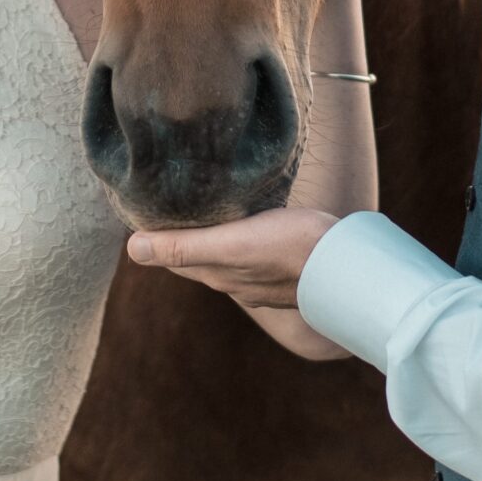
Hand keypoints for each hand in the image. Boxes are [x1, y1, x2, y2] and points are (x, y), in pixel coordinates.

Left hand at [127, 205, 337, 311]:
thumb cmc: (291, 249)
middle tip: (167, 199)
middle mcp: (235, 281)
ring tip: (203, 204)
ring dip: (211, 234)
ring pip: (225, 253)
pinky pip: (253, 250)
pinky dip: (240, 235)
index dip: (156, 235)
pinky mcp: (286, 267)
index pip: (172, 256)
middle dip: (180, 233)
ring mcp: (262, 277)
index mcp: (216, 275)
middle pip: (196, 256)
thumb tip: (133, 249)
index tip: (143, 209)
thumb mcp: (232, 245)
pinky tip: (247, 218)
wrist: (349, 265)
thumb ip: (185, 248)